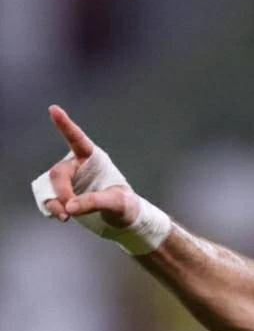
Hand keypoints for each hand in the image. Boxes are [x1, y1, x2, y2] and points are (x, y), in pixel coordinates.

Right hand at [41, 105, 139, 228]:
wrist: (123, 221)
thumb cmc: (125, 205)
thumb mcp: (116, 202)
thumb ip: (94, 202)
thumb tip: (69, 207)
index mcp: (92, 159)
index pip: (78, 140)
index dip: (65, 125)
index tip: (54, 109)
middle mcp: (77, 167)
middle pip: (58, 173)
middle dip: (62, 192)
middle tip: (70, 210)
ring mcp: (68, 181)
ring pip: (50, 187)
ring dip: (54, 202)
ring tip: (65, 217)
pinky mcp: (63, 196)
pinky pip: (49, 199)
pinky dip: (52, 208)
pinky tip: (62, 217)